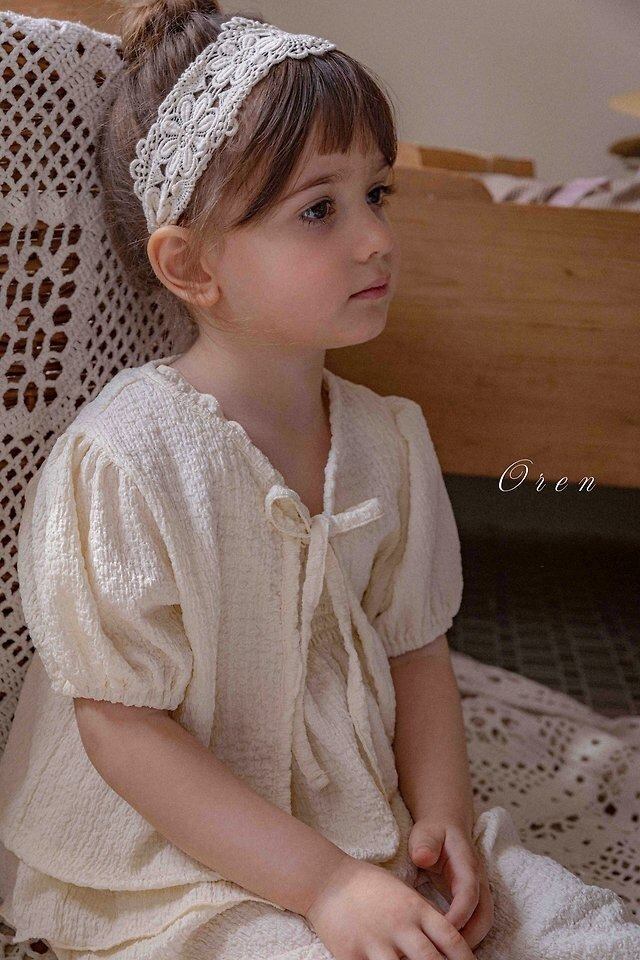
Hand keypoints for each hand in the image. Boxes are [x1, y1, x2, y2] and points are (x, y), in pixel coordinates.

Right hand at [304, 855, 476, 959]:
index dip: (466, 959)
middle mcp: (399, 926)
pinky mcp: (352, 956)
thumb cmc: (368, 885)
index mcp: (414, 907)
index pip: (451, 939)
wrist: (326, 881)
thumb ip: (423, 916)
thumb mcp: (402, 891)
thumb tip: (447, 943)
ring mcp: (376, 943)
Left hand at [409, 816, 494, 950]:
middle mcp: (478, 882)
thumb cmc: (434, 830)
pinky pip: (474, 924)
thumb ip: (425, 843)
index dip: (459, 914)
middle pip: (484, 917)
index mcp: (467, 865)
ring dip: (467, 941)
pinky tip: (442, 946)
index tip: (442, 928)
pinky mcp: (472, 902)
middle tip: (443, 950)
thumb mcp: (426, 831)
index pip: (469, 894)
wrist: (446, 825)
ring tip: (442, 953)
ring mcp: (478, 893)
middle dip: (468, 937)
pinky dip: (462, 937)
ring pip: (482, 924)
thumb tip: (422, 857)